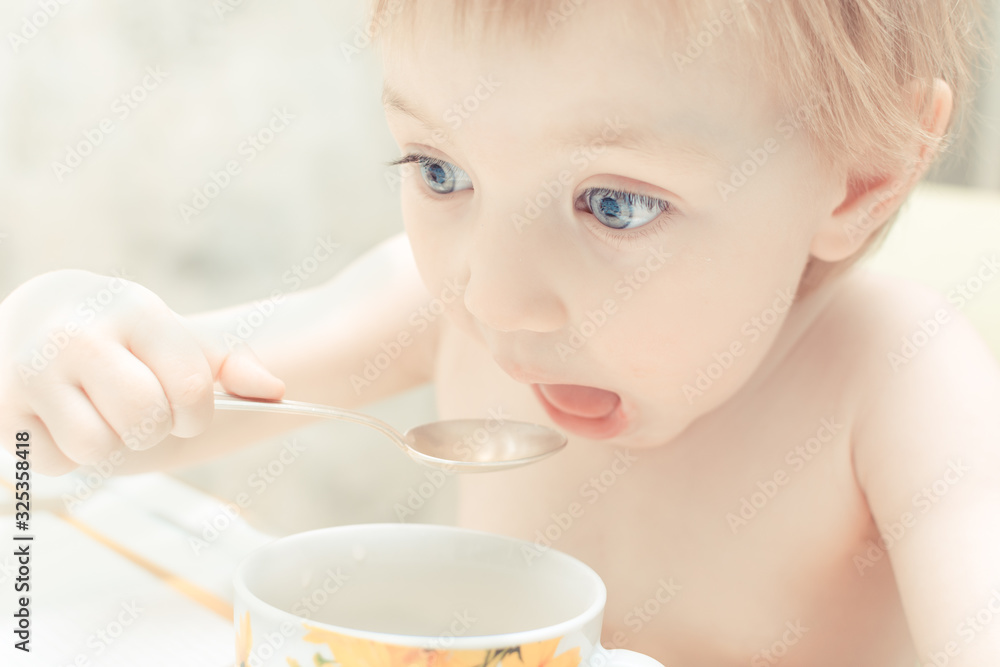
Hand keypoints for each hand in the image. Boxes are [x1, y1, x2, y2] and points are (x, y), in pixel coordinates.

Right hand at [0, 270, 284, 474]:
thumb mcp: (172, 335)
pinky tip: (62, 418)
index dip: (197, 414)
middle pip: (143, 421)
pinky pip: (52, 461)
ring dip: (109, 445)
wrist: (35, 312)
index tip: (188, 413)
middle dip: (154, 430)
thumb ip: (228, 364)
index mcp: (135, 311)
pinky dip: (65, 452)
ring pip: (97, 448)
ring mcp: (31, 370)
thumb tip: (276, 392)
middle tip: (143, 416)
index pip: (189, 386)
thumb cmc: (122, 332)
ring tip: (101, 413)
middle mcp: (78, 336)